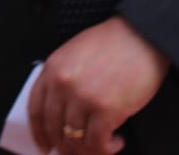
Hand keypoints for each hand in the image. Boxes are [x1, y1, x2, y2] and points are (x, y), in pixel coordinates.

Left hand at [29, 17, 168, 154]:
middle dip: (65, 145)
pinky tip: (115, 142)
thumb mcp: (75, 53)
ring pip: (75, 140)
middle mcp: (64, 84)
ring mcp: (83, 97)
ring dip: (88, 149)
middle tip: (75, 151)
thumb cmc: (114, 43)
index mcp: (53, 68)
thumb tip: (61, 114)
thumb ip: (63, 79)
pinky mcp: (106, 110)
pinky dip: (106, 149)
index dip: (39, 133)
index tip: (44, 145)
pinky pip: (97, 143)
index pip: (35, 110)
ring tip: (101, 145)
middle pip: (55, 129)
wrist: (143, 35)